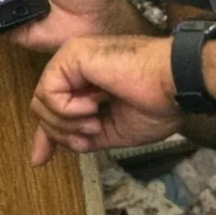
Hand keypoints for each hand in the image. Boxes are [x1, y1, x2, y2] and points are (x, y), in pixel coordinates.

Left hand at [28, 35, 183, 164]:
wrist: (175, 84)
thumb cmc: (157, 103)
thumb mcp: (111, 131)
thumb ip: (79, 137)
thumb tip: (47, 152)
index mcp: (89, 81)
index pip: (54, 107)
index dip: (47, 134)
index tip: (40, 160)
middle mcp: (78, 67)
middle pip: (43, 107)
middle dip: (60, 133)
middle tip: (90, 135)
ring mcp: (74, 58)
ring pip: (41, 102)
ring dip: (66, 123)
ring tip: (95, 122)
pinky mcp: (73, 55)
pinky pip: (48, 92)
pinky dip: (67, 109)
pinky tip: (92, 107)